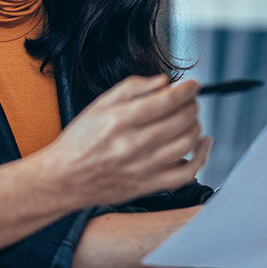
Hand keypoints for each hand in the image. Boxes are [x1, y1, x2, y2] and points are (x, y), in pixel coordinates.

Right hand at [32, 75, 211, 207]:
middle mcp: (134, 144)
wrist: (64, 179)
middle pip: (181, 120)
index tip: (193, 85)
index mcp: (121, 120)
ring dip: (196, 125)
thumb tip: (164, 81)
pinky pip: (187, 173)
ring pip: (187, 143)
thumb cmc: (79, 141)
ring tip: (190, 119)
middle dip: (192, 105)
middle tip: (189, 101)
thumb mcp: (99, 105)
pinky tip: (202, 143)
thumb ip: (132, 88)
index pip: (167, 101)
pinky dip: (201, 156)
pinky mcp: (149, 185)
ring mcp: (144, 167)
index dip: (187, 90)